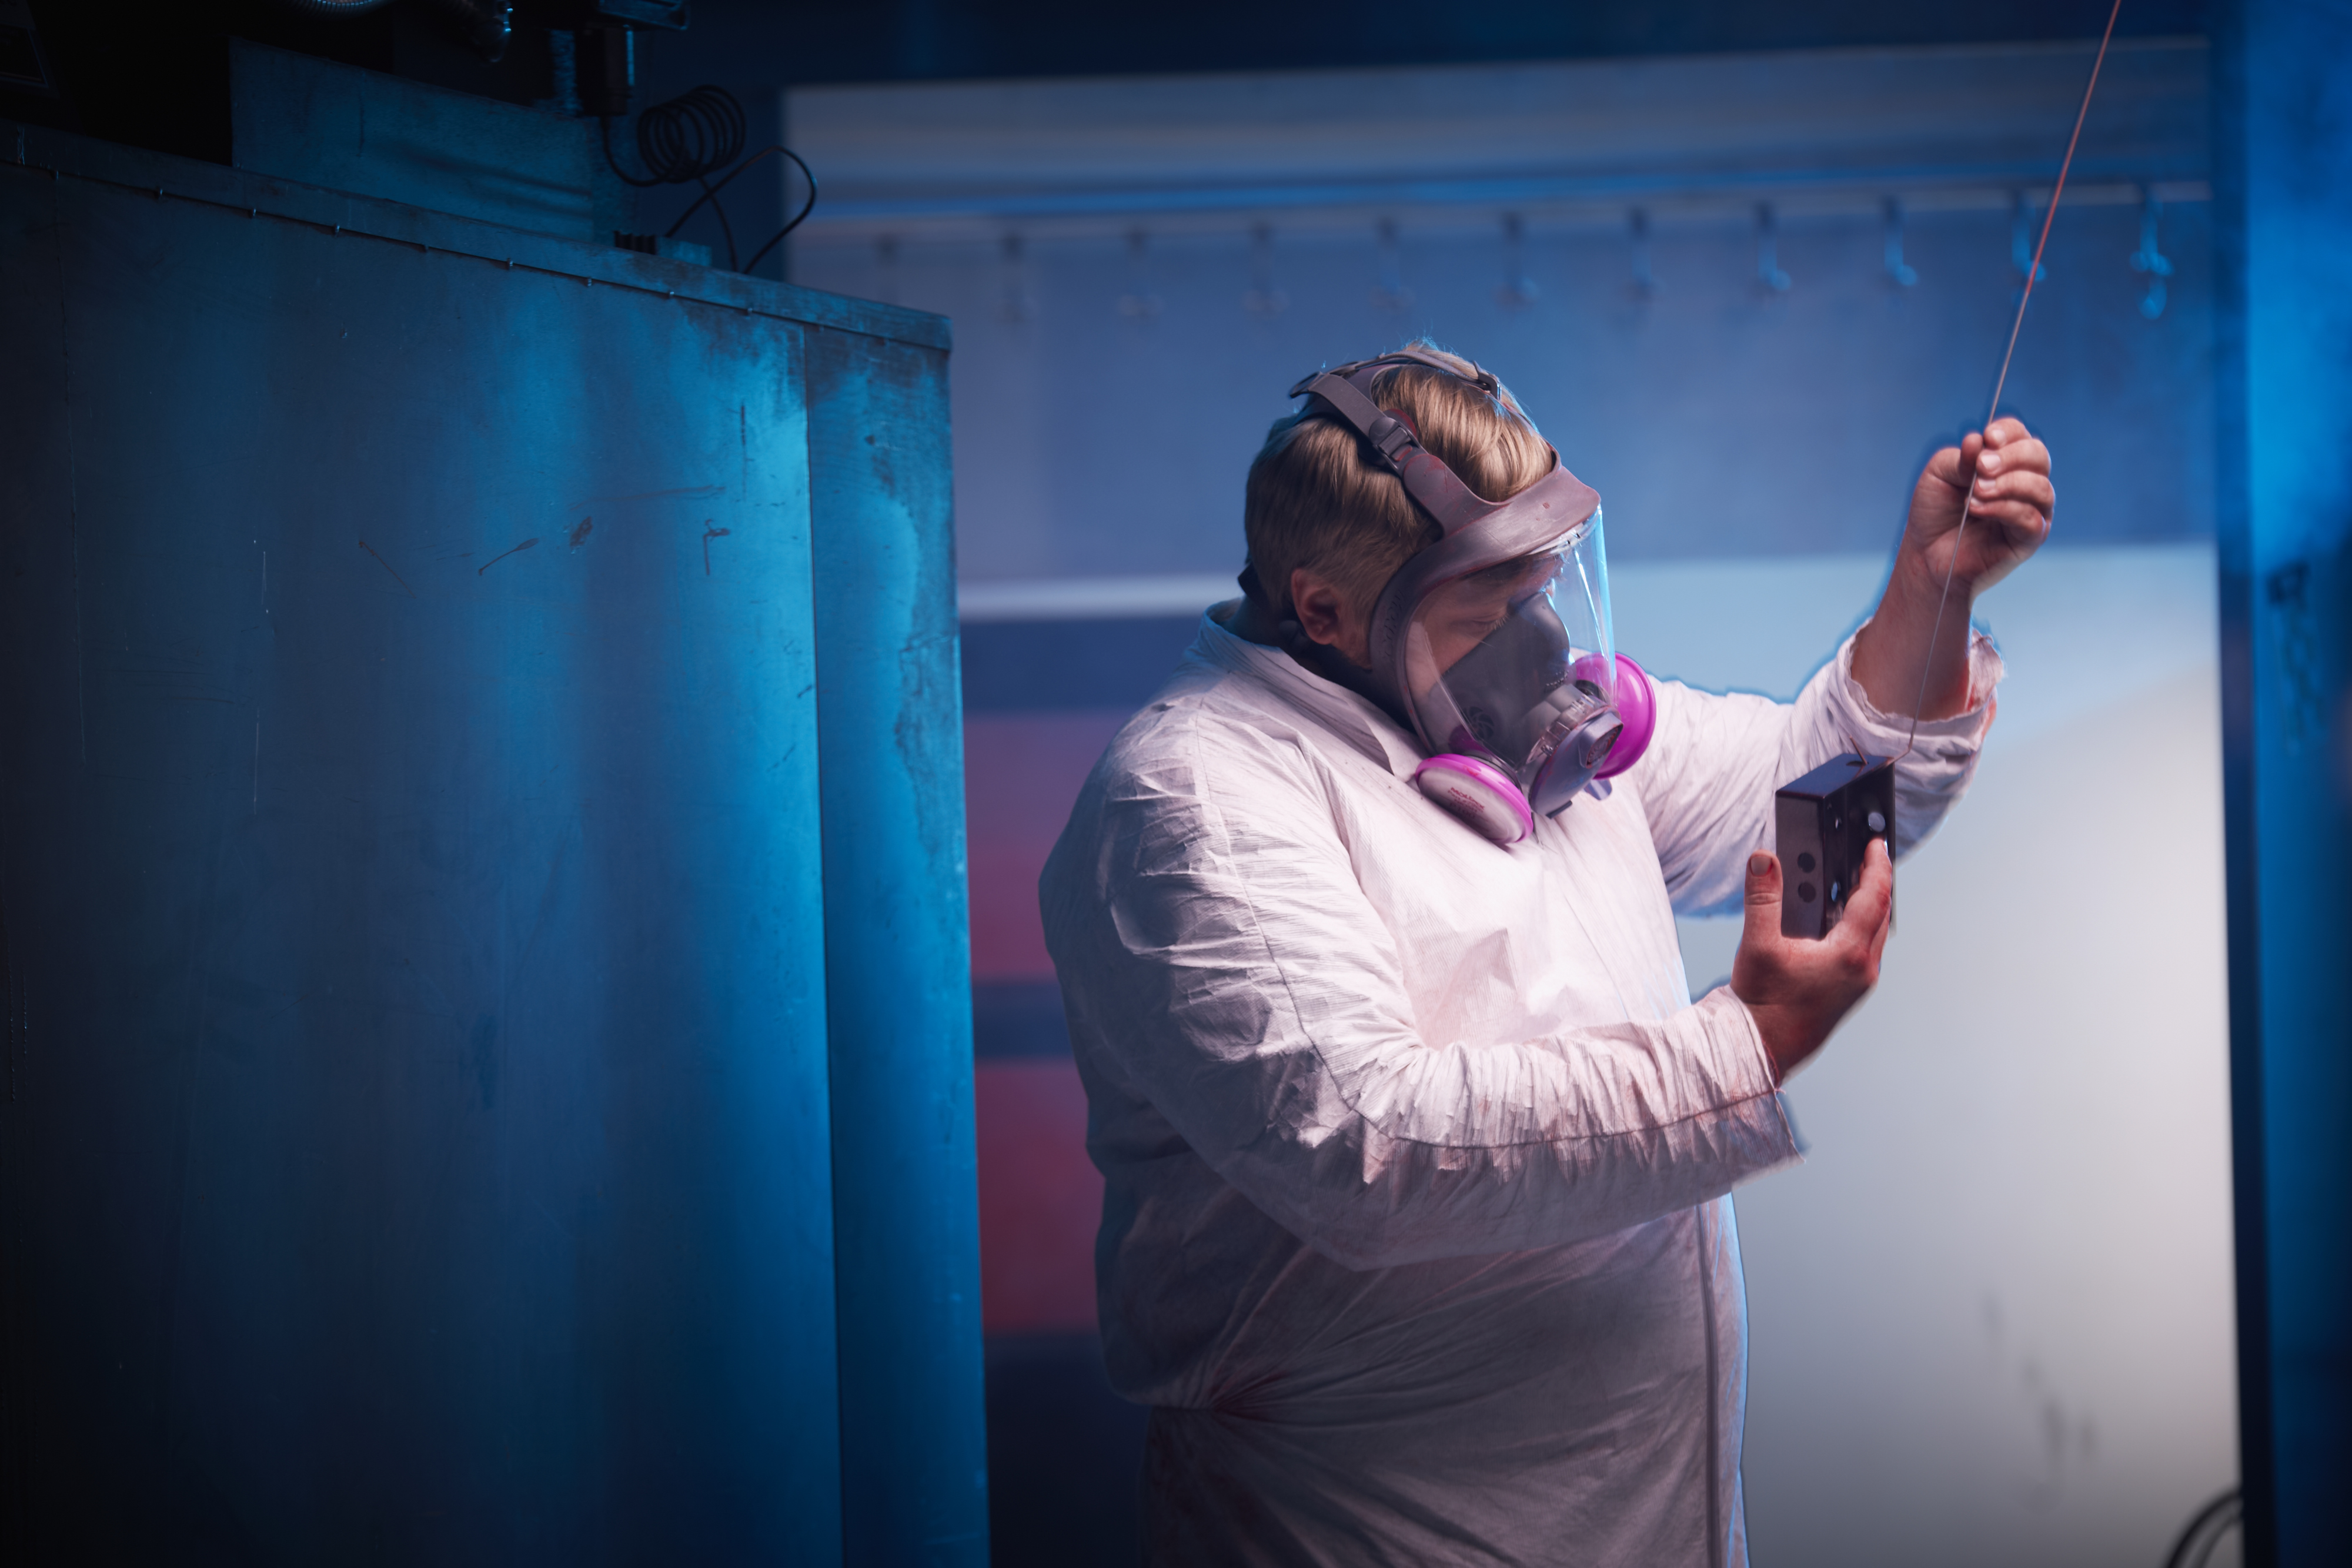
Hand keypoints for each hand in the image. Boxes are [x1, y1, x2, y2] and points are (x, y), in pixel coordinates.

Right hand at [1729, 841, 1892, 1081]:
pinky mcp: (1849, 992)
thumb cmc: (1763, 1004)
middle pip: (1880, 914)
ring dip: (1867, 906)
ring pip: (1874, 933)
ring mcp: (1859, 983)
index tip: (1877, 843)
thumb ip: (1762, 898)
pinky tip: (1834, 922)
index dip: (1877, 865)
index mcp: (1849, 954)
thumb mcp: (1757, 945)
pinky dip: (1857, 927)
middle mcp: (1863, 969)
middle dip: (1876, 882)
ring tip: (1849, 884)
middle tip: (1865, 857)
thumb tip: (1763, 858)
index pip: (1874, 897)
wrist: (1763, 1049)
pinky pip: (1864, 949)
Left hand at [1903, 416, 2053, 595]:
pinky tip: (1978, 509)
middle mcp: (2024, 482)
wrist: (1926, 554)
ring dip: (2007, 484)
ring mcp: (2031, 510)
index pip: (2020, 435)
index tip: (1988, 438)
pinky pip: (2031, 518)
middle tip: (1981, 468)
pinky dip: (2004, 509)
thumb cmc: (1935, 512)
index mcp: (2005, 461)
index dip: (2008, 432)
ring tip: (1975, 493)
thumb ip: (1960, 458)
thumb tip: (1979, 440)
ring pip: (2040, 487)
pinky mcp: (2029, 538)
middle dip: (2010, 457)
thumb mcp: (1938, 475)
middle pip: (2038, 455)